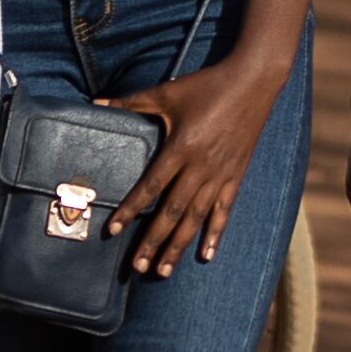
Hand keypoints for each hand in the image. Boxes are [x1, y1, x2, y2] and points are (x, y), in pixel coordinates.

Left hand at [101, 54, 283, 275]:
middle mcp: (201, 167)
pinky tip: (205, 255)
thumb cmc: (207, 85)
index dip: (131, 209)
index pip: (151, 186)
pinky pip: (224, 210)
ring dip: (179, 246)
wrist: (254, 81)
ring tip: (163, 270)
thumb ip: (131, 103)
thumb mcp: (167, 92)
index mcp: (181, 147)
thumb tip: (96, 102)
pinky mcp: (236, 175)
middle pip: (172, 212)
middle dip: (153, 241)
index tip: (114, 230)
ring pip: (196, 218)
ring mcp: (221, 174)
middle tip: (138, 266)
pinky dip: (215, 233)